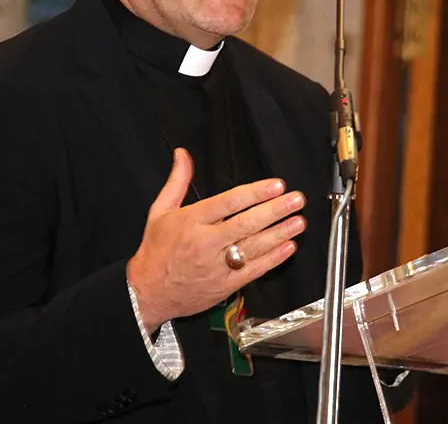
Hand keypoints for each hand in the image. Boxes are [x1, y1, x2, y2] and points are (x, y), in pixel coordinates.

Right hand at [126, 148, 306, 332]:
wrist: (148, 292)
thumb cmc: (156, 250)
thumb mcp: (160, 211)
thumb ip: (177, 181)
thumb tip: (183, 155)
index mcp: (191, 221)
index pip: (228, 203)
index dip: (255, 193)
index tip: (276, 185)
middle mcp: (205, 243)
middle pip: (246, 224)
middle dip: (275, 210)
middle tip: (296, 200)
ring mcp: (216, 266)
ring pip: (254, 247)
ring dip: (280, 233)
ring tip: (299, 221)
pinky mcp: (225, 286)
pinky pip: (254, 270)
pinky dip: (273, 259)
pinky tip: (288, 247)